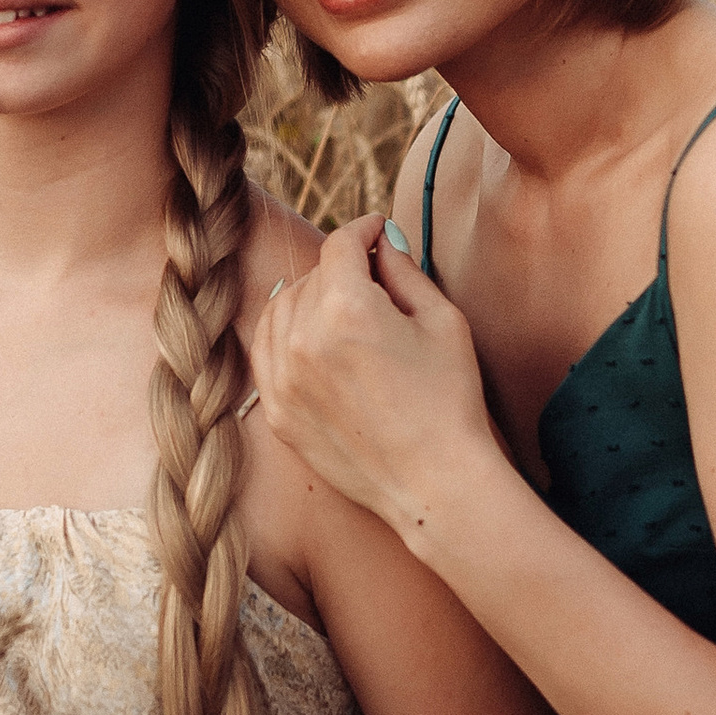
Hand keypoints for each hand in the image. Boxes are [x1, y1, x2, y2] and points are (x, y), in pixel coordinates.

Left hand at [254, 214, 502, 539]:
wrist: (434, 484)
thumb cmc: (450, 400)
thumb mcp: (442, 321)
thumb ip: (405, 271)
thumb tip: (383, 240)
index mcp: (346, 309)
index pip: (341, 245)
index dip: (363, 230)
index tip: (378, 231)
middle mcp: (303, 339)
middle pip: (313, 277)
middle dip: (344, 268)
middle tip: (375, 276)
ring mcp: (282, 379)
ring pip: (281, 309)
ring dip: (310, 297)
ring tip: (344, 307)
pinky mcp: (277, 412)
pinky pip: (265, 352)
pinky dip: (285, 334)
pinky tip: (312, 336)